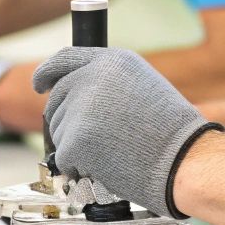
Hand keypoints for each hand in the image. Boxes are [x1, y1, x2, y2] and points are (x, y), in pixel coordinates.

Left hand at [32, 48, 221, 218]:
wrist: (184, 158)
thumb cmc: (170, 131)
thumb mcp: (141, 84)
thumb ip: (107, 80)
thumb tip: (78, 91)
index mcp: (110, 60)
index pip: (65, 59)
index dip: (47, 72)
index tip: (39, 83)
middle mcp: (91, 77)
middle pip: (57, 98)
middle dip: (66, 120)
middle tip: (92, 138)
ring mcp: (80, 107)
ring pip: (59, 129)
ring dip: (77, 144)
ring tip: (112, 148)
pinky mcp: (75, 138)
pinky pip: (64, 155)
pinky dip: (79, 165)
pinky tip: (106, 163)